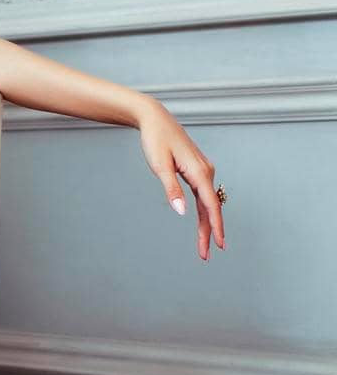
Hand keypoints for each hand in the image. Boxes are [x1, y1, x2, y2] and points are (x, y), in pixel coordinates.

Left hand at [135, 99, 224, 260]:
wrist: (155, 119)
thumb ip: (171, 190)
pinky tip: (202, 222)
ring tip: (204, 244)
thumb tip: (181, 212)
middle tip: (206, 254)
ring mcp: (202, 171)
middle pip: (211, 208)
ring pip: (208, 202)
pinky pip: (204, 195)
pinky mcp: (196, 170)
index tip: (220, 245)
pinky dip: (204, 210)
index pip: (210, 205)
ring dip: (207, 223)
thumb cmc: (155, 141)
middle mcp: (205, 172)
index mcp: (198, 172)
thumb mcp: (159, 166)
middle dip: (210, 232)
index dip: (216, 227)